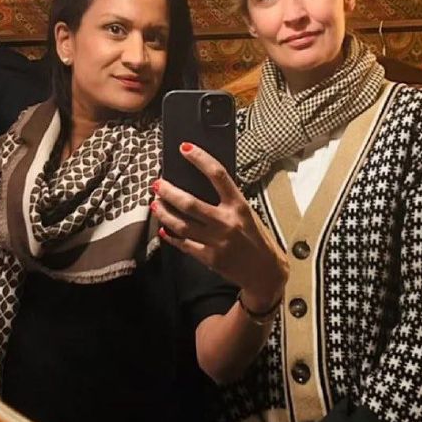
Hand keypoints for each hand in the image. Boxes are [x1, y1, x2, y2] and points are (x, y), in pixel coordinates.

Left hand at [152, 142, 287, 310]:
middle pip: (190, 203)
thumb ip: (228, 202)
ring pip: (181, 224)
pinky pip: (184, 245)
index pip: (218, 175)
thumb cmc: (257, 239)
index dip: (200, 159)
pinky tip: (164, 229)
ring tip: (155, 204)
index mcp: (239, 206)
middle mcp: (227, 222)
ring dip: (164, 213)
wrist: (265, 272)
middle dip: (169, 191)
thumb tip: (201, 186)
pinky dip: (171, 236)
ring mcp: (216, 241)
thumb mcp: (247, 214)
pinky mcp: (209, 258)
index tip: (185, 149)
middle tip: (157, 184)